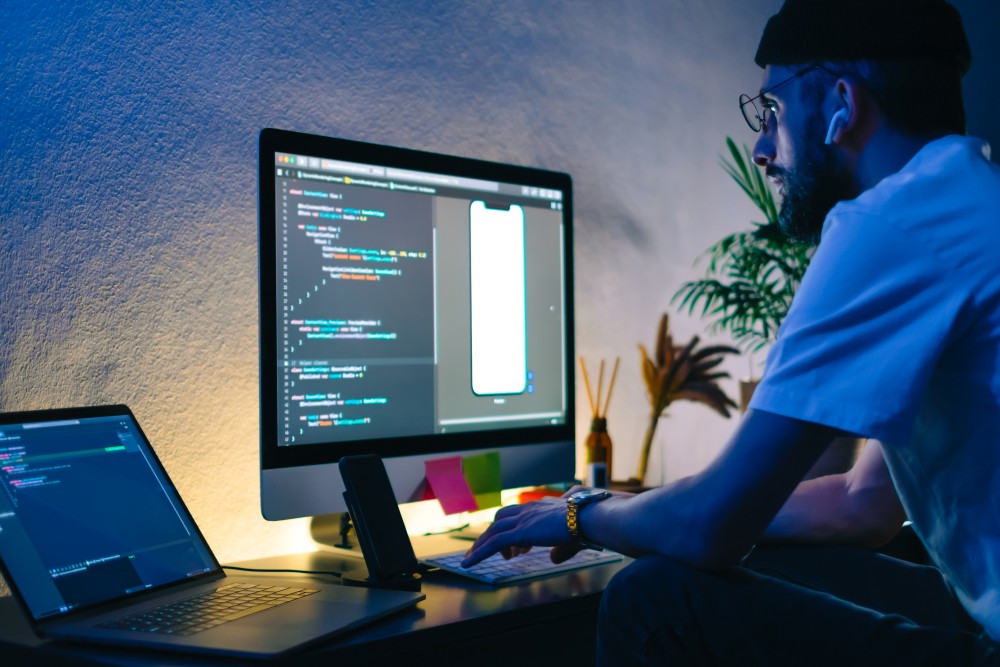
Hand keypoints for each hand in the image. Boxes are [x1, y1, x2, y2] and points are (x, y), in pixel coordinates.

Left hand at [460, 486, 632, 567]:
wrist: (590, 518)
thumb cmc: (587, 525)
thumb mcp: (571, 538)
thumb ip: (561, 548)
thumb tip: (554, 558)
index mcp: (541, 507)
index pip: (518, 515)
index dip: (511, 529)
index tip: (514, 548)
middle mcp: (529, 509)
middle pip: (501, 520)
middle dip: (492, 536)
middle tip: (487, 552)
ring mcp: (524, 519)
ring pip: (493, 531)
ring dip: (481, 546)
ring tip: (470, 560)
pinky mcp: (521, 531)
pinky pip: (493, 543)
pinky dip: (478, 553)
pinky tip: (468, 564)